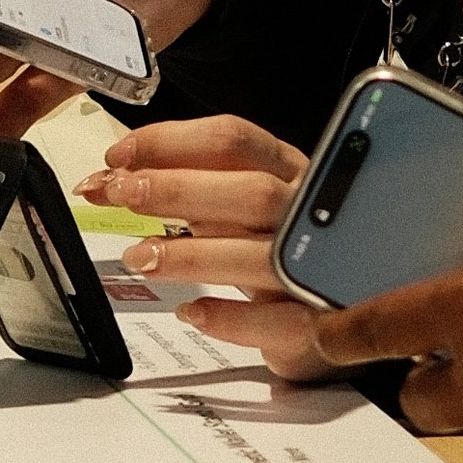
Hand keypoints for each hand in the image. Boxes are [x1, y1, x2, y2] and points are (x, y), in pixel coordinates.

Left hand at [77, 112, 335, 380]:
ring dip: (193, 255)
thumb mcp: (239, 206)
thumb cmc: (281, 247)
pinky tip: (192, 312)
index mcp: (288, 171)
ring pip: (262, 255)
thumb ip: (184, 190)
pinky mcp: (322, 323)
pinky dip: (232, 317)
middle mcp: (306, 214)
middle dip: (178, 188)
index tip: (119, 157)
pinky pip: (279, 323)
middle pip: (251, 191)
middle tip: (120, 193)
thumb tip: (108, 178)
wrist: (354, 307)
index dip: (171, 142)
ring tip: (139, 257)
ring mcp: (318, 268)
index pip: (233, 140)